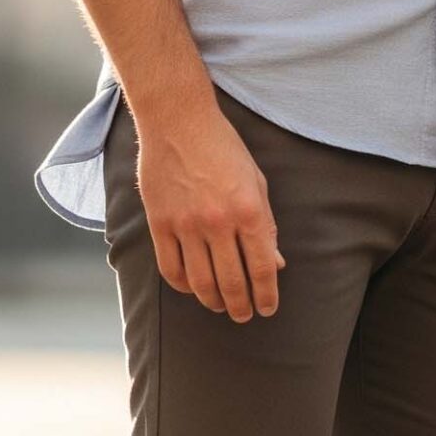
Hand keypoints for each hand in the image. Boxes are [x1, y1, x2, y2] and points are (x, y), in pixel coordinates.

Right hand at [132, 102, 285, 318]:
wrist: (178, 120)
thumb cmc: (223, 148)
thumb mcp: (256, 182)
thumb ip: (266, 225)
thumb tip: (276, 263)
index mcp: (249, 211)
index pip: (263, 268)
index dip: (267, 295)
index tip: (268, 308)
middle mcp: (218, 222)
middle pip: (232, 282)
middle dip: (242, 306)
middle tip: (244, 315)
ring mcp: (186, 225)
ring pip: (201, 282)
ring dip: (214, 302)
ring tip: (221, 306)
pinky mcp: (160, 223)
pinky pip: (171, 269)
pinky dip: (184, 286)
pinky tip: (193, 288)